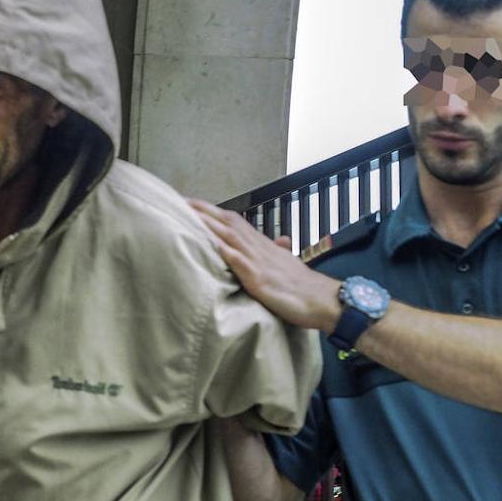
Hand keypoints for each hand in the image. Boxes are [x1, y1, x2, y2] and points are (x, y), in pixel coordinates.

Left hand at [187, 198, 341, 331]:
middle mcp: (258, 247)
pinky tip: (210, 243)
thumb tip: (281, 240)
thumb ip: (278, 251)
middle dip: (202, 211)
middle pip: (227, 222)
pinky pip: (239, 261)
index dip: (212, 211)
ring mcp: (258, 261)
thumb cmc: (303, 285)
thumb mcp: (288, 264)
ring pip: (229, 236)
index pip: (233, 221)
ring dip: (207, 224)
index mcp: (262, 244)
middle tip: (179, 200)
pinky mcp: (258, 278)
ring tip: (186, 214)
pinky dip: (224, 250)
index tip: (191, 203)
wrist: (322, 300)